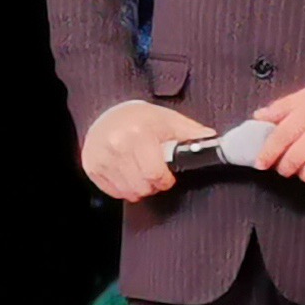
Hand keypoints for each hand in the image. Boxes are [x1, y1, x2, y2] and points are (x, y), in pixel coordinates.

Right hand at [82, 97, 214, 201]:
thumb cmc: (141, 118)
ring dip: (139, 189)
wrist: (108, 112)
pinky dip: (123, 188)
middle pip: (142, 187)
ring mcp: (102, 157)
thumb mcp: (168, 120)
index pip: (155, 174)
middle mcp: (117, 145)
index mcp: (139, 133)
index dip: (165, 180)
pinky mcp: (91, 166)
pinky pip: (113, 192)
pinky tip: (127, 174)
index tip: (167, 176)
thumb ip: (191, 132)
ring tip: (140, 174)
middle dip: (153, 185)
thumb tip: (213, 140)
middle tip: (153, 174)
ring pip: (128, 192)